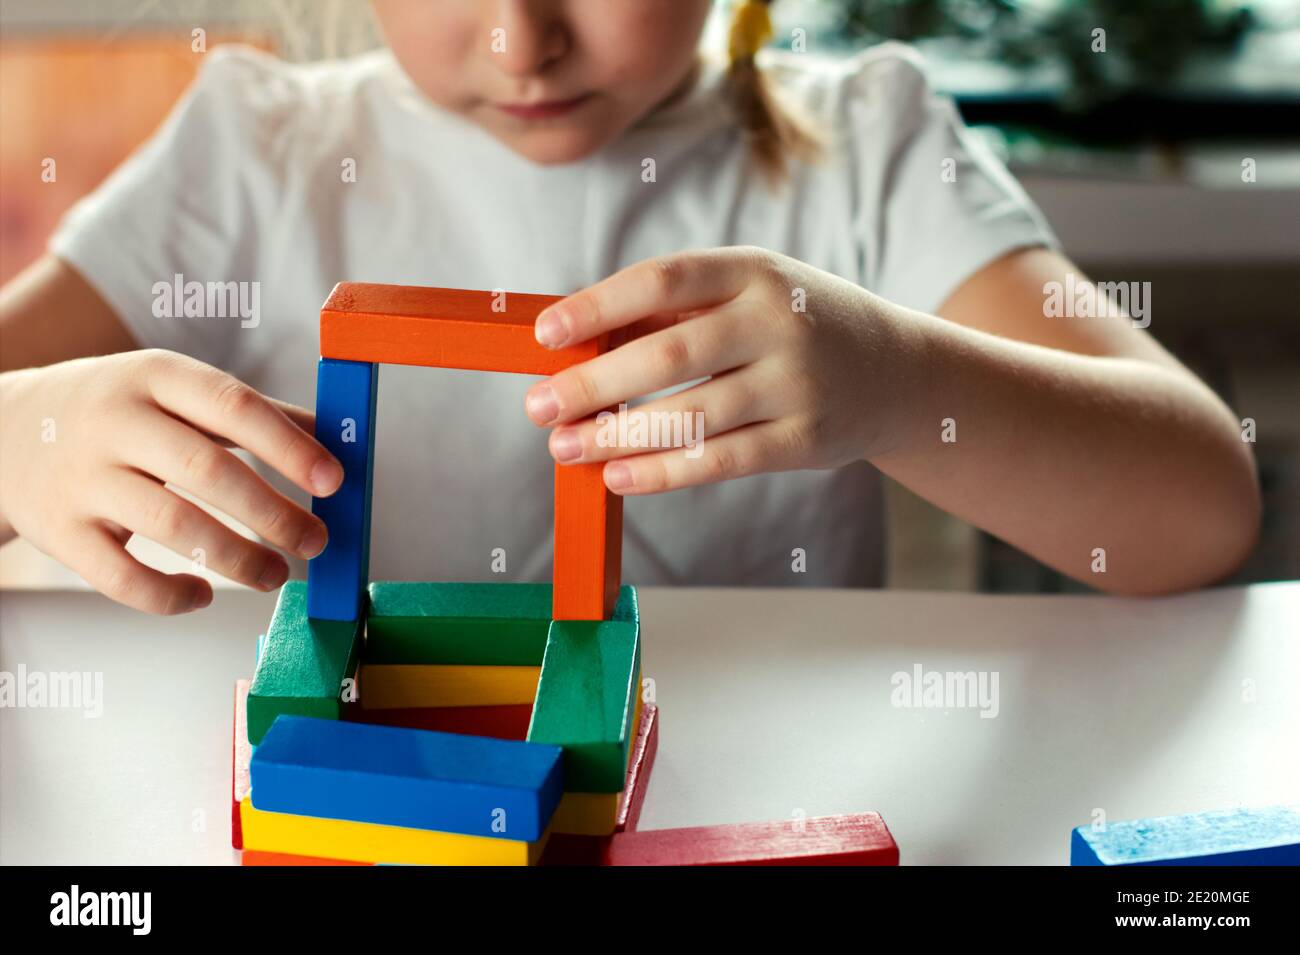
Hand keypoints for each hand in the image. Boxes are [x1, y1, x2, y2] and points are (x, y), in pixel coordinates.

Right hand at [0, 349, 342, 613]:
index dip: (288, 446)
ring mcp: (81, 478)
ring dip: (237, 559)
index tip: (334, 481)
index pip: (232, 406)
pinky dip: (170, 595)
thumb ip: (253, 414)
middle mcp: (114, 422)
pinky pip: (120, 578)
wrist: (4, 429)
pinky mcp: (58, 532)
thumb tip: (336, 441)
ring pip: (171, 527)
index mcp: (155, 376)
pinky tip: (203, 594)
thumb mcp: (176, 390)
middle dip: (274, 514)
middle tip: (316, 541)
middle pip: (207, 471)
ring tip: (276, 574)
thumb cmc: (118, 410)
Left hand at [524, 246, 914, 492]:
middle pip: (668, 354)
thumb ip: (680, 312)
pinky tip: (616, 474)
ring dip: (615, 435)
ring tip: (564, 447)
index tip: (544, 335)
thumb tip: (580, 347)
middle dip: (592, 384)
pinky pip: (719, 461)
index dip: (598, 306)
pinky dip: (661, 472)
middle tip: (536, 407)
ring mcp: (796, 384)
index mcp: (755, 271)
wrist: (901, 371)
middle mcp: (778, 322)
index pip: (664, 280)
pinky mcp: (805, 440)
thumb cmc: (800, 325)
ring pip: (689, 416)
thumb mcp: (753, 292)